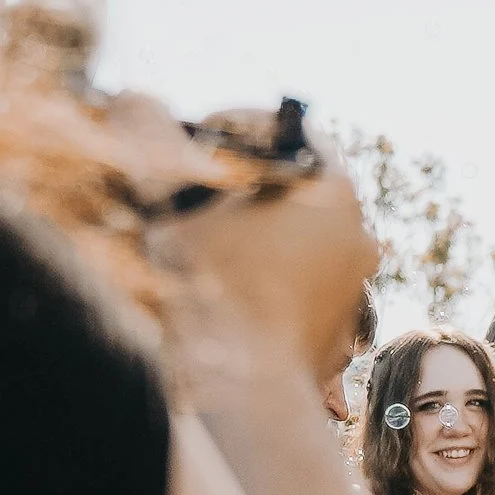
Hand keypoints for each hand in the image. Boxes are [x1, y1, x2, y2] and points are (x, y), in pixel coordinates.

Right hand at [144, 149, 376, 393]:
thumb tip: (135, 103)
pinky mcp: (338, 337)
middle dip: (242, 190)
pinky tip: (226, 301)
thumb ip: (147, 130)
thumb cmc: (210, 284)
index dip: (233, 129)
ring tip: (203, 258)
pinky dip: (264, 289)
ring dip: (253, 242)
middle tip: (191, 204)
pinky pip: (297, 295)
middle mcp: (359, 236)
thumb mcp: (164, 191)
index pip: (288, 133)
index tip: (193, 147)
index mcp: (334, 189)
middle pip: (293, 192)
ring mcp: (354, 291)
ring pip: (295, 246)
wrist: (244, 392)